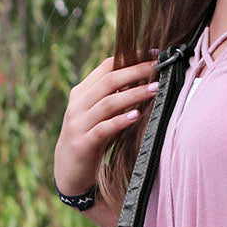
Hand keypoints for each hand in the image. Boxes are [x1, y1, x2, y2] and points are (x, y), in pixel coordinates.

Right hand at [53, 52, 159, 195]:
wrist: (68, 173)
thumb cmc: (89, 140)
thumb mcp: (97, 115)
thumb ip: (111, 98)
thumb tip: (141, 79)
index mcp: (81, 93)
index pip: (106, 67)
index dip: (130, 58)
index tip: (152, 54)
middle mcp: (78, 105)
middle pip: (109, 81)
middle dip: (136, 71)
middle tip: (158, 66)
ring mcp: (78, 124)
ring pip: (108, 103)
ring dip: (134, 94)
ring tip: (155, 89)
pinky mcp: (83, 144)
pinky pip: (103, 129)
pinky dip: (120, 121)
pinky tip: (136, 116)